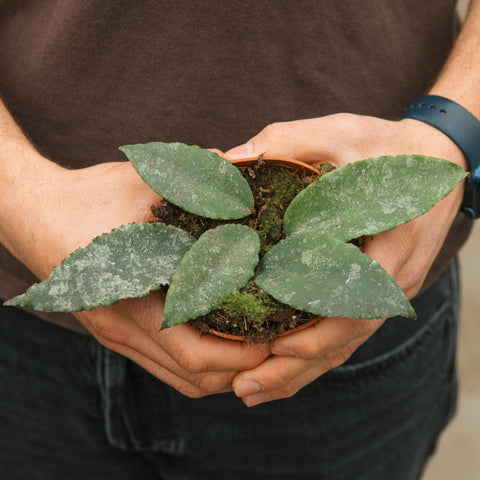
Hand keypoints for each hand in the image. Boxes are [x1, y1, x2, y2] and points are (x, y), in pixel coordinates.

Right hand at [8, 157, 269, 397]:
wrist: (34, 212)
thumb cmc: (89, 197)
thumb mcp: (143, 185)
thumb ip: (196, 183)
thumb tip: (244, 173)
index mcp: (131, 298)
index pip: (195, 352)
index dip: (241, 353)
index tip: (274, 336)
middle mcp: (122, 329)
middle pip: (192, 377)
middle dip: (240, 368)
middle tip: (275, 344)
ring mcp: (116, 335)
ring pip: (178, 377)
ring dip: (221, 371)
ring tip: (254, 347)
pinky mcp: (114, 331)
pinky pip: (162, 364)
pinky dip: (196, 363)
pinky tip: (218, 340)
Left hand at [226, 113, 466, 405]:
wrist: (436, 157)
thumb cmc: (386, 146)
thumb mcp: (341, 132)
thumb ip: (289, 141)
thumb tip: (230, 157)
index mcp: (390, 243)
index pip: (357, 302)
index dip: (319, 330)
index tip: (277, 346)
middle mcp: (393, 277)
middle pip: (347, 336)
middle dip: (298, 367)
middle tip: (246, 389)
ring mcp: (388, 288)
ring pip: (347, 340)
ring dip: (303, 369)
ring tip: (255, 390)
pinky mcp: (378, 288)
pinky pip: (350, 328)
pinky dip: (318, 351)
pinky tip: (286, 363)